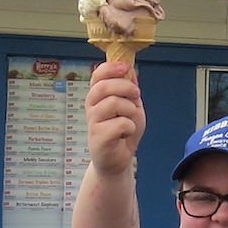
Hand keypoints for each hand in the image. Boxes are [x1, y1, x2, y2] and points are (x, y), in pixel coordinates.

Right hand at [84, 61, 145, 175]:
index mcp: (98, 96)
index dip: (110, 68)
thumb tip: (129, 70)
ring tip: (130, 119)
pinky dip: (130, 127)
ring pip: (113, 104)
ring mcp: (93, 121)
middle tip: (136, 94)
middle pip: (103, 87)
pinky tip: (125, 133)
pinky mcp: (98, 137)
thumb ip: (130, 89)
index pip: (97, 75)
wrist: (119, 159)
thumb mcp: (131, 106)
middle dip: (125, 87)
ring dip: (129, 110)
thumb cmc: (123, 131)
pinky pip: (120, 124)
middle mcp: (92, 106)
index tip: (125, 68)